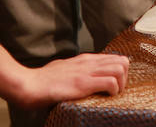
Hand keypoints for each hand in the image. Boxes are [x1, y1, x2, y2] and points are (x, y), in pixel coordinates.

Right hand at [14, 53, 129, 107]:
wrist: (30, 84)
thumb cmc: (43, 80)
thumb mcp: (63, 69)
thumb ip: (75, 70)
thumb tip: (78, 76)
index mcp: (84, 59)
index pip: (114, 58)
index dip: (119, 72)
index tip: (114, 85)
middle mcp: (88, 62)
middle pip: (122, 61)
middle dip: (124, 78)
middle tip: (115, 91)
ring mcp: (87, 72)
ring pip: (120, 68)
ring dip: (121, 84)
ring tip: (111, 94)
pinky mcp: (83, 83)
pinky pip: (111, 82)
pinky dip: (113, 91)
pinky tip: (105, 96)